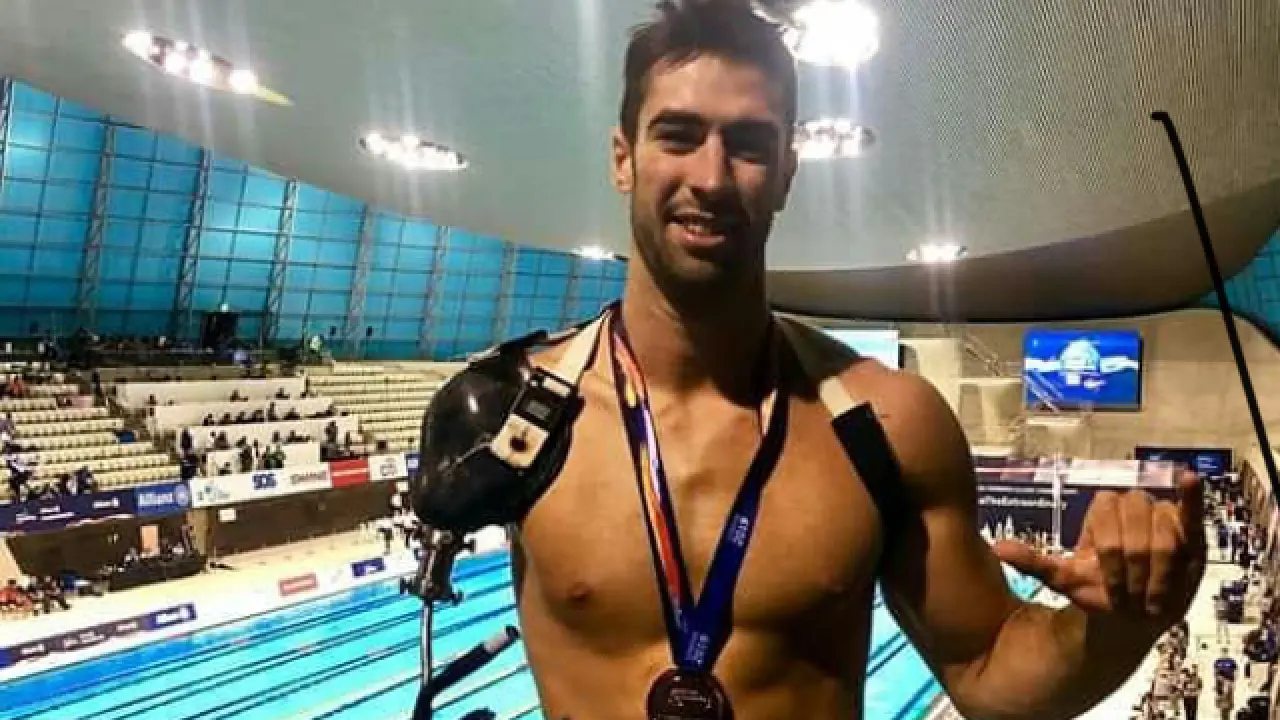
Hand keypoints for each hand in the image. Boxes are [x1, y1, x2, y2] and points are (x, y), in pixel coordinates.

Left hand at [994, 470, 1206, 624]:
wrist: (1130, 615)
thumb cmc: (1099, 591)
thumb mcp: (1065, 580)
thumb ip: (1034, 563)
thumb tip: (996, 549)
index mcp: (1103, 510)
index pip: (1109, 519)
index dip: (1112, 556)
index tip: (1113, 589)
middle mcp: (1134, 506)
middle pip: (1136, 529)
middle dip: (1134, 567)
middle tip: (1134, 596)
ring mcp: (1163, 517)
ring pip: (1164, 535)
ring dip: (1159, 570)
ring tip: (1153, 595)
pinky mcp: (1190, 532)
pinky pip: (1192, 509)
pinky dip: (1192, 495)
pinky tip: (1190, 479)